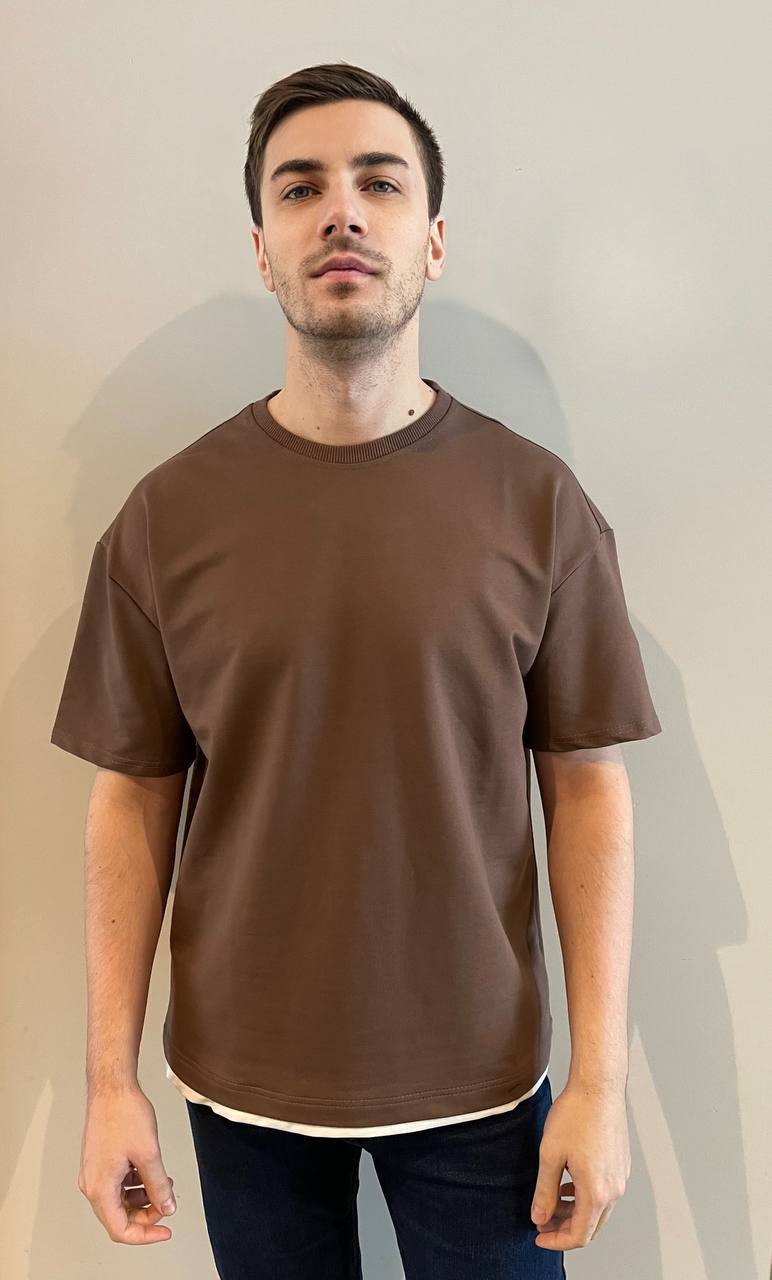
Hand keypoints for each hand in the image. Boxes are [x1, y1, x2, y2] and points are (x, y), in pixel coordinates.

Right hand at [78, 1083, 177, 1244]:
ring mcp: (94, 1172)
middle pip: (119, 1217)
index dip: (145, 1234)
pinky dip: (135, 1184)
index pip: (120, 1230)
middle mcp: (92, 1184)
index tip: (165, 1230)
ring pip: (119, 1200)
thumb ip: (158, 1185)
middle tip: (167, 1203)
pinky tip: (150, 1172)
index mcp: (100, 1188)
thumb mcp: (149, 1154)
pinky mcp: (99, 1161)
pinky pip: (117, 1184)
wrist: (111, 1087)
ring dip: (142, 1198)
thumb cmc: (123, 1114)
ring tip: (163, 1183)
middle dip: (145, 1214)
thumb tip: (166, 1207)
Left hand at [530, 1080, 630, 1250]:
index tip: (538, 1235)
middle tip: (542, 1219)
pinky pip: (605, 1192)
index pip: (579, 1235)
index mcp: (597, 1192)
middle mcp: (614, 1189)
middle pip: (591, 1226)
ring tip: (551, 1200)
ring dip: (575, 1211)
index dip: (556, 1240)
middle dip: (564, 1228)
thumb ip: (544, 1191)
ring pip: (599, 1210)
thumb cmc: (576, 1114)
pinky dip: (586, 1196)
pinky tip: (568, 1183)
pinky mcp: (621, 1164)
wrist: (599, 1086)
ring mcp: (620, 1176)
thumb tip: (539, 1216)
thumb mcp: (550, 1155)